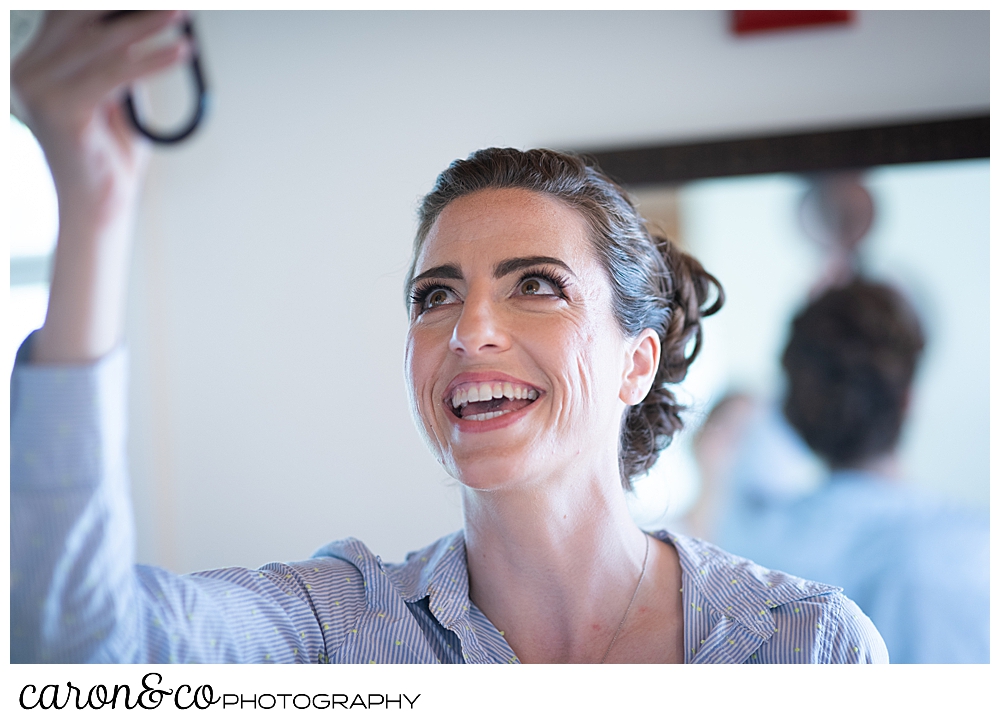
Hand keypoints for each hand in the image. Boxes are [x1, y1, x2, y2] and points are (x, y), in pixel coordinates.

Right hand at [12, 11, 191, 363]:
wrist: (100, 208)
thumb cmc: (110, 156)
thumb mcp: (117, 96)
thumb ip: (122, 58)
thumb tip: (151, 18)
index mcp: (34, 65)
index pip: (66, 13)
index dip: (103, 2)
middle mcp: (27, 73)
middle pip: (78, 17)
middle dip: (128, 6)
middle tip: (173, 2)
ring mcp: (38, 91)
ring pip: (100, 43)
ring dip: (148, 24)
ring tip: (183, 13)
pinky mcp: (61, 110)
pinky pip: (115, 75)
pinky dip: (153, 61)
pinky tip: (182, 52)